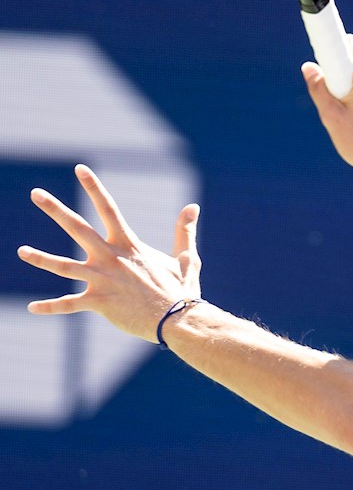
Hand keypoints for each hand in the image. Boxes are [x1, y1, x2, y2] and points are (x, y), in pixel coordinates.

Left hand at [17, 165, 202, 342]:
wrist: (177, 320)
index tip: (79, 169)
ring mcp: (102, 280)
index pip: (109, 209)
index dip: (94, 187)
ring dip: (41, 258)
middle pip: (78, 228)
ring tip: (20, 251)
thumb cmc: (182, 289)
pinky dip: (50, 306)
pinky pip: (68, 305)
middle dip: (55, 209)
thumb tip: (193, 206)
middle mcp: (111, 258)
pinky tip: (33, 308)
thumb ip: (185, 231)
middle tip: (36, 193)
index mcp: (130, 245)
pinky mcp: (99, 303)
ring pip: (64, 266)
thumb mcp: (186, 257)